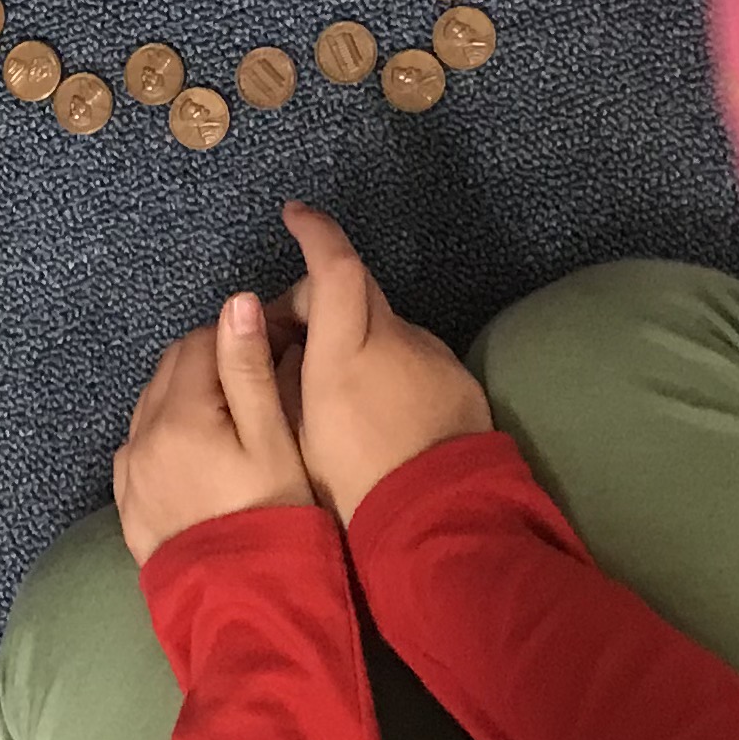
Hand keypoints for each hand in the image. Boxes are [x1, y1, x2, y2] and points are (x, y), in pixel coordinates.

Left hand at [111, 292, 313, 561]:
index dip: (239, 335)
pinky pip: (141, 446)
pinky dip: (167, 432)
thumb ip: (250, 371)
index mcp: (179, 416)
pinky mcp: (127, 504)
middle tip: (258, 379)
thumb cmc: (275, 520)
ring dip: (186, 395)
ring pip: (152, 405)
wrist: (245, 608)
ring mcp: (129, 473)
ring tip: (233, 418)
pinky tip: (200, 451)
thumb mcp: (274, 443)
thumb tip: (236, 303)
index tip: (275, 347)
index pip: (200, 342)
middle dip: (211, 361)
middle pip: (171, 369)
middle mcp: (141, 437)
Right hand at [278, 205, 487, 524]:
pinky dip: (389, 367)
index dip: (316, 232)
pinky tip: (380, 415)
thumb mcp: (296, 439)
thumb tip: (280, 345)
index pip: (337, 267)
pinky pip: (414, 356)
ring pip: (385, 325)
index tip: (296, 215)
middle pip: (357, 287)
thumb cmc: (356, 489)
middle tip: (292, 338)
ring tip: (336, 397)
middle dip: (320, 296)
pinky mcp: (458, 379)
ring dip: (357, 340)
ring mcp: (433, 358)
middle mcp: (395, 342)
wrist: (441, 524)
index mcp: (348, 355)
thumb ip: (281, 380)